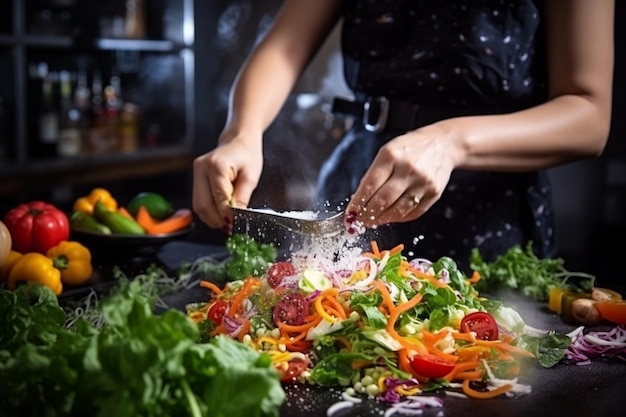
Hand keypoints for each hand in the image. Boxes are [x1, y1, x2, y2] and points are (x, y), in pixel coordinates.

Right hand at [192, 130, 262, 232]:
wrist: (239, 140)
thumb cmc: (247, 154)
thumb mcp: (251, 176)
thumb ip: (242, 197)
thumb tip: (236, 217)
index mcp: (217, 165)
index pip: (219, 198)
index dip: (227, 215)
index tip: (235, 225)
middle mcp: (202, 168)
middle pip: (203, 204)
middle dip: (217, 220)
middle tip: (230, 227)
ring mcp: (196, 172)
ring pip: (198, 205)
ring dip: (212, 217)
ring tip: (227, 221)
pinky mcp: (195, 177)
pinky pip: (199, 200)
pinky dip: (209, 210)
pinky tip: (220, 213)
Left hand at [345, 123, 461, 227]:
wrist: (444, 145)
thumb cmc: (411, 148)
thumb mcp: (388, 151)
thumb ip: (373, 174)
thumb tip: (358, 199)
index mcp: (391, 155)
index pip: (369, 185)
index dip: (357, 204)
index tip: (349, 215)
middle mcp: (408, 169)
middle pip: (382, 201)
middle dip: (366, 215)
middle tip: (358, 222)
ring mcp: (423, 182)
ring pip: (397, 211)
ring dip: (381, 220)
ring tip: (371, 222)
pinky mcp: (434, 193)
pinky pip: (412, 213)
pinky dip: (398, 218)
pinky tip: (389, 217)